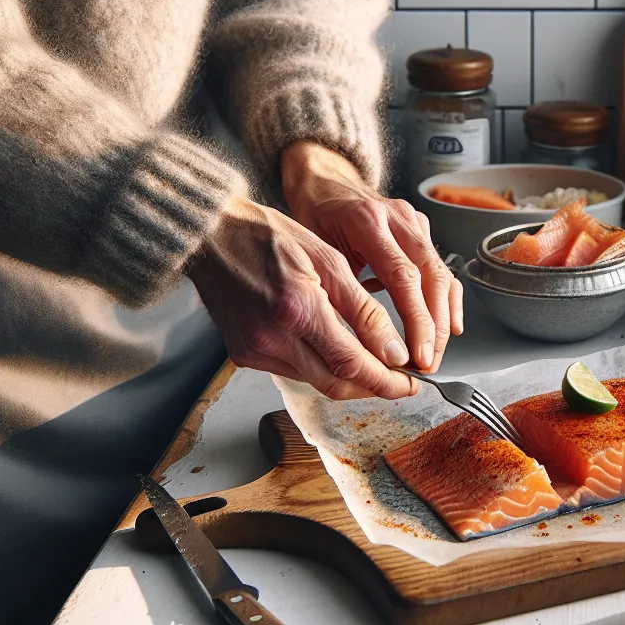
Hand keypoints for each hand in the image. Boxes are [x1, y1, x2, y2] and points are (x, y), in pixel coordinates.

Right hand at [188, 197, 417, 399]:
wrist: (212, 236)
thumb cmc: (270, 237)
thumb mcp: (328, 261)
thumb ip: (363, 310)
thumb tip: (394, 352)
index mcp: (297, 309)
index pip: (352, 365)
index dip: (388, 381)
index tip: (412, 382)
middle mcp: (272, 338)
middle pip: (336, 385)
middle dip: (375, 388)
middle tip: (402, 382)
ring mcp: (255, 350)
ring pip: (316, 382)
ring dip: (350, 379)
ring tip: (377, 366)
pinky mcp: (244, 355)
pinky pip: (294, 372)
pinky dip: (322, 368)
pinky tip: (337, 354)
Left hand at [280, 141, 461, 370]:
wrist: (324, 182)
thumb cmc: (314, 218)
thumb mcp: (315, 251)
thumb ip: (339, 287)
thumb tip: (356, 340)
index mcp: (368, 221)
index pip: (403, 275)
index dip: (416, 319)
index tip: (418, 355)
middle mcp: (398, 218)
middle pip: (430, 277)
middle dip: (433, 326)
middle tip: (428, 363)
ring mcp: (414, 221)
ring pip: (442, 274)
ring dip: (442, 318)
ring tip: (435, 353)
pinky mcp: (422, 229)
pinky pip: (441, 268)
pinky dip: (448, 300)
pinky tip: (449, 327)